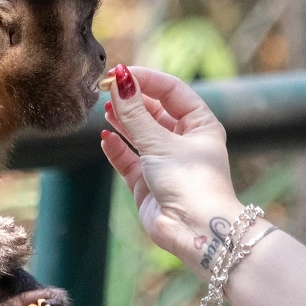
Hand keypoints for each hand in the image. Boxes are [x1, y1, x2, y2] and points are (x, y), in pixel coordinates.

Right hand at [99, 65, 243, 275]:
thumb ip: (135, 113)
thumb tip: (119, 80)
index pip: (171, 90)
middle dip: (131, 99)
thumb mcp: (160, 142)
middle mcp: (183, 141)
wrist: (195, 231)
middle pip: (153, 110)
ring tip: (105, 109)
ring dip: (123, 121)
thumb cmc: (190, 183)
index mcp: (199, 124)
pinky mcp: (147, 183)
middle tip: (106, 90)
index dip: (145, 79)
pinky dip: (117, 148)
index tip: (119, 74)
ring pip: (139, 134)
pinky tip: (106, 138)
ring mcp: (164, 162)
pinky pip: (128, 159)